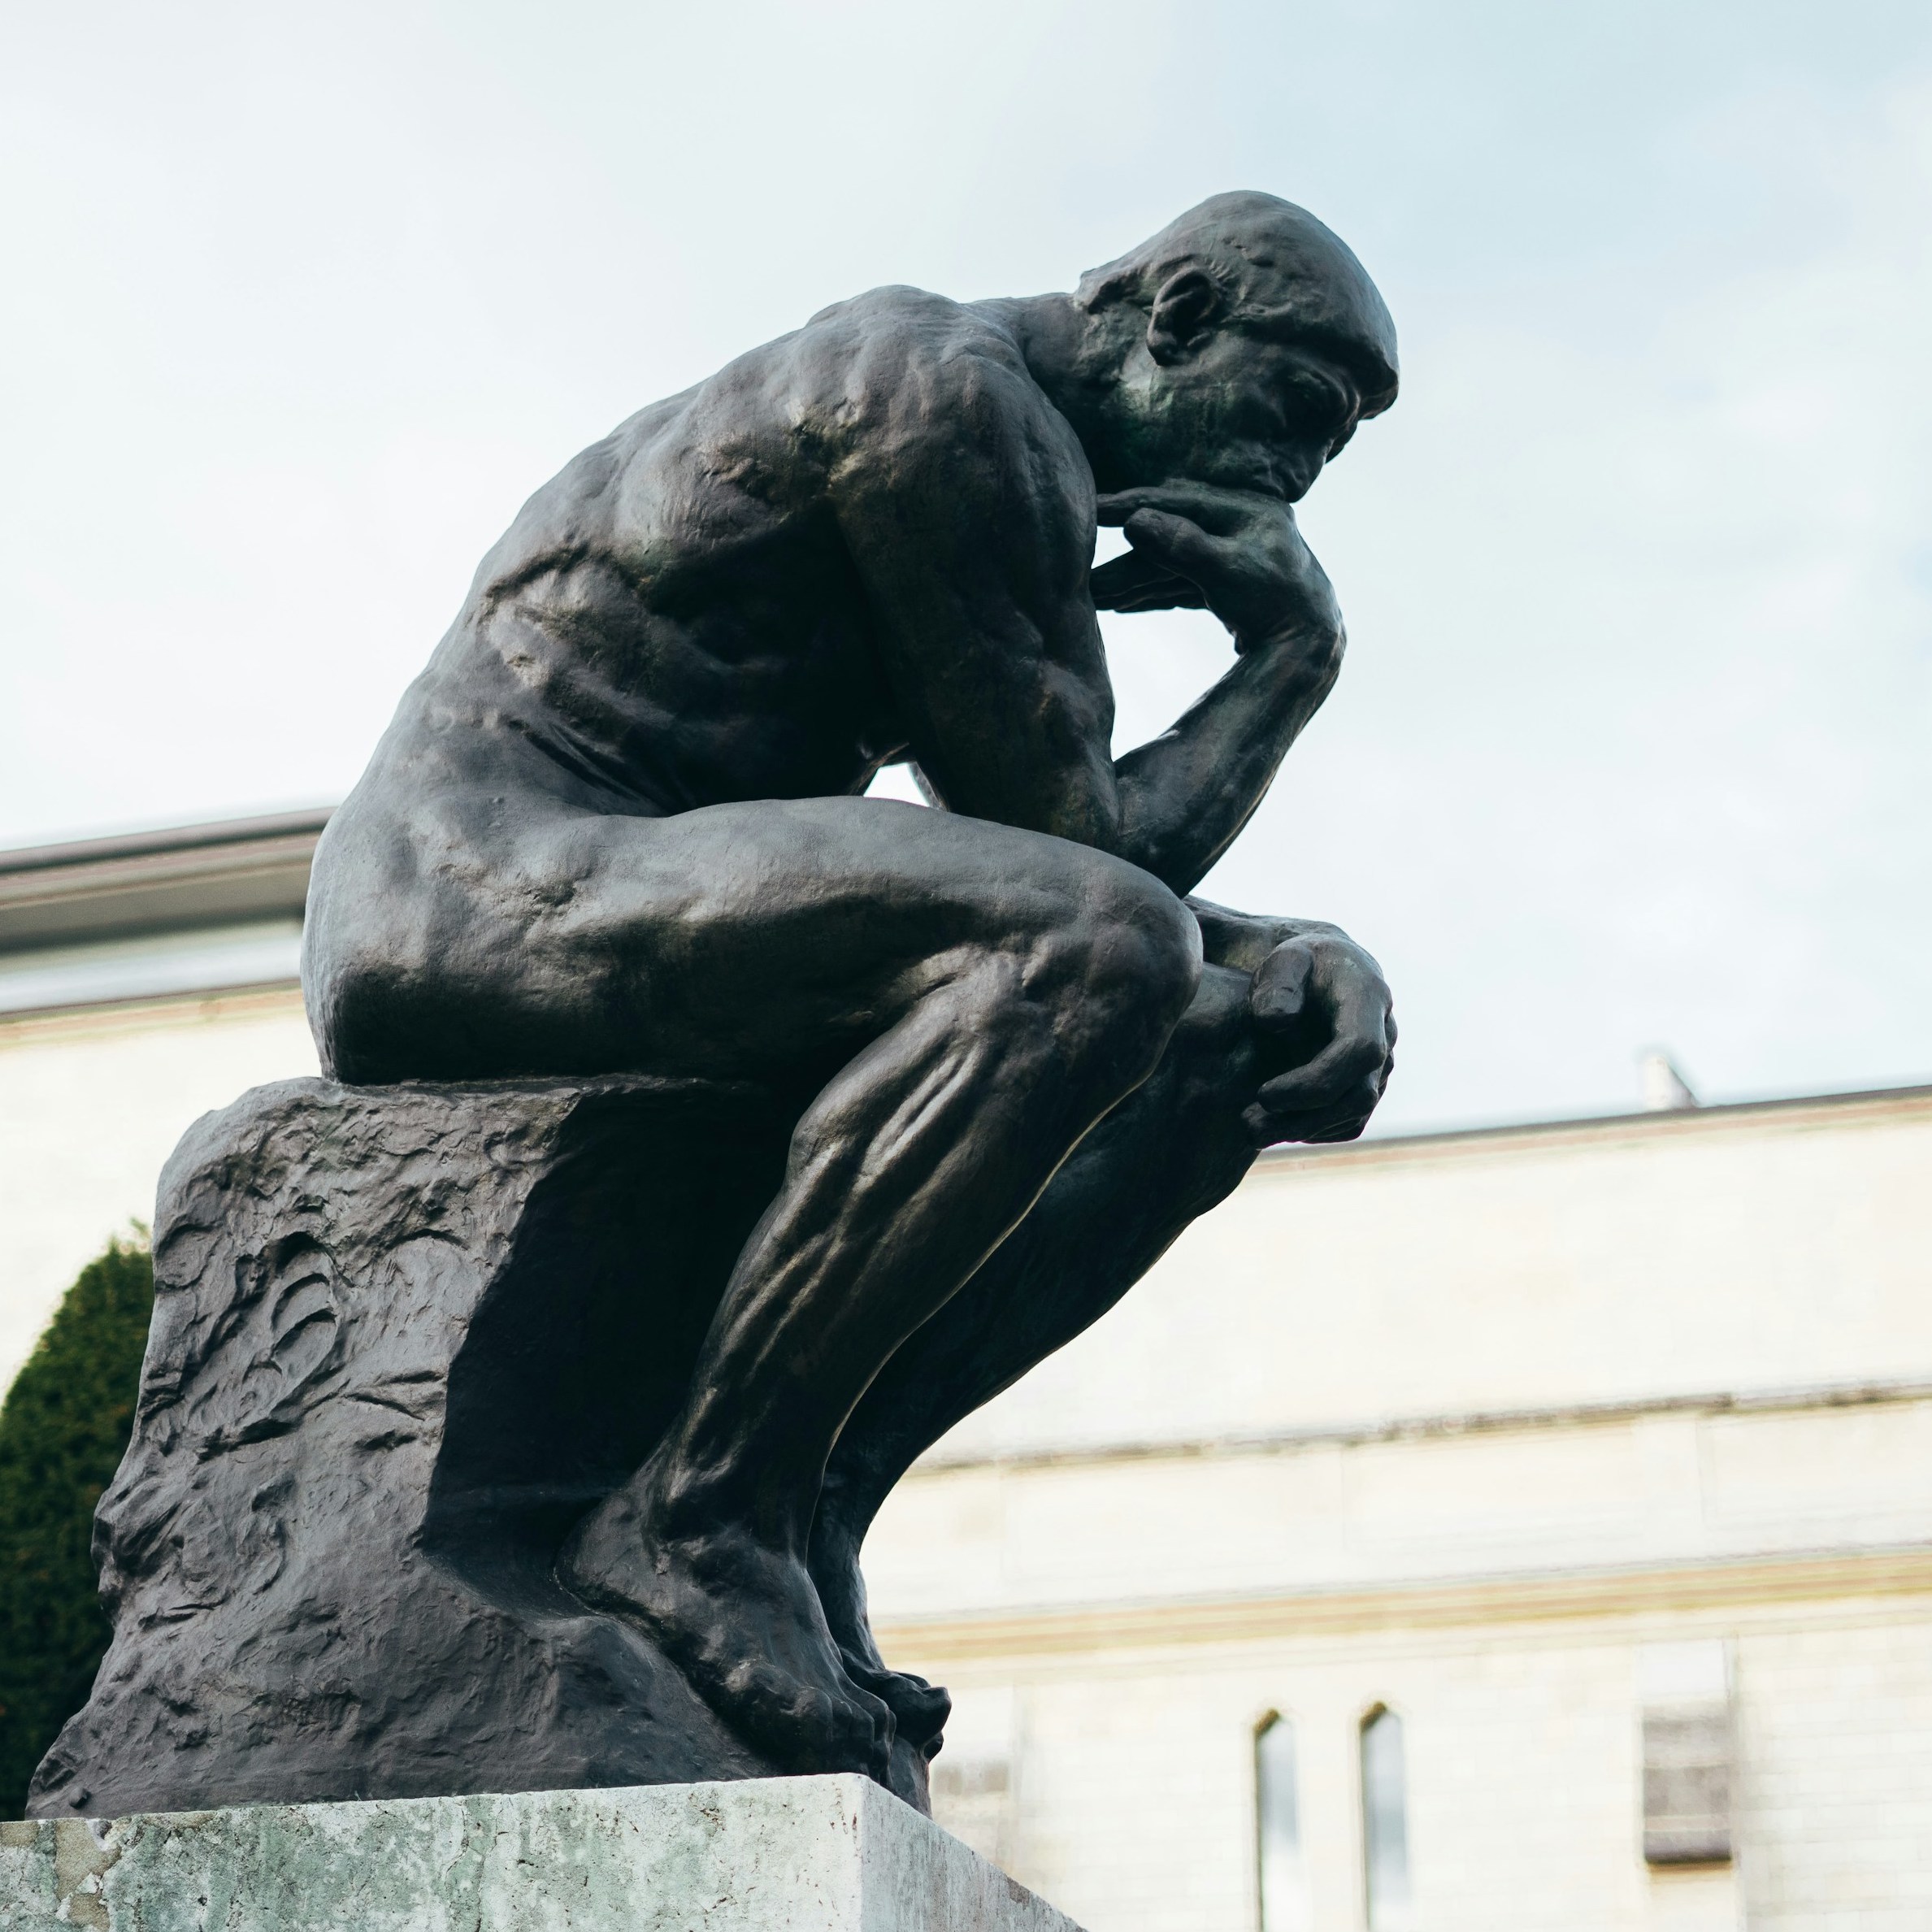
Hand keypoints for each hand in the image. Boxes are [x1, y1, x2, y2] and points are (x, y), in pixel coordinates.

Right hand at [1090, 483, 1342, 654]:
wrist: (1311, 650)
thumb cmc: (1276, 605)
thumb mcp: (1225, 572)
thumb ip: (1181, 545)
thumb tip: (1135, 521)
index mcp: (1245, 509)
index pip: (1174, 500)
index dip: (1129, 505)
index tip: (1089, 507)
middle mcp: (1241, 526)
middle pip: (1168, 537)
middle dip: (1125, 560)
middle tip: (1083, 573)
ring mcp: (1236, 557)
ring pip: (1172, 564)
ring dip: (1133, 580)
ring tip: (1092, 596)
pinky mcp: (1232, 587)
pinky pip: (1183, 585)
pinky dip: (1154, 594)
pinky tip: (1122, 605)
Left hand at [1243, 930, 1394, 1144]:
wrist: (1319, 969)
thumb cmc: (1297, 964)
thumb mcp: (1283, 959)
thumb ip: (1278, 984)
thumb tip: (1275, 1022)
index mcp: (1368, 999)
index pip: (1359, 1051)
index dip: (1315, 1081)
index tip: (1264, 1094)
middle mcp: (1384, 1035)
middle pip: (1359, 1094)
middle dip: (1305, 1117)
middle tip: (1249, 1125)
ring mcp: (1381, 1064)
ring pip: (1354, 1114)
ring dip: (1303, 1129)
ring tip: (1251, 1129)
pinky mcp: (1368, 1084)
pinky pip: (1349, 1121)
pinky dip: (1314, 1130)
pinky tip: (1274, 1126)